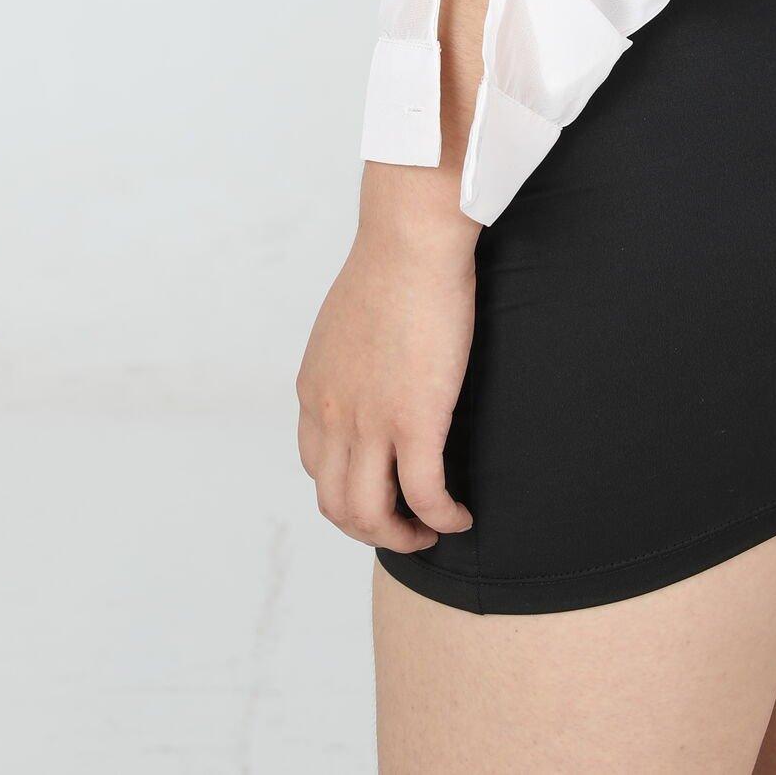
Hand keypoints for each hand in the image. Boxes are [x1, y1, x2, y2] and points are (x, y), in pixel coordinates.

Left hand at [296, 165, 478, 554]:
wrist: (410, 239)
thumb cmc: (391, 263)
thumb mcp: (345, 322)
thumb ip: (349, 359)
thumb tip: (373, 370)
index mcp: (313, 390)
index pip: (316, 468)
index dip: (349, 491)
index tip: (384, 489)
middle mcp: (331, 414)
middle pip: (337, 505)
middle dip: (373, 529)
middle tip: (409, 525)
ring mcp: (370, 421)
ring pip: (371, 515)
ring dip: (403, 536)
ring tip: (433, 529)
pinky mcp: (415, 420)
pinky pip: (425, 495)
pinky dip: (443, 517)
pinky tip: (461, 514)